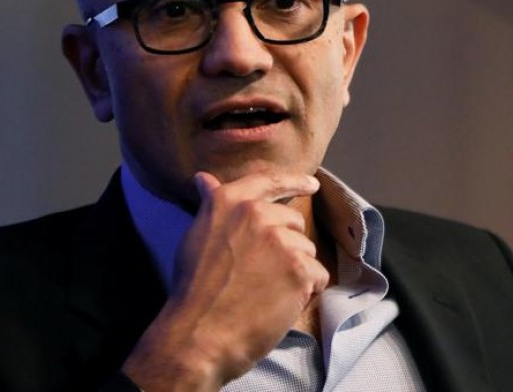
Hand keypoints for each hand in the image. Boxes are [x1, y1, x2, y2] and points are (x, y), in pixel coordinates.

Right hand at [121, 171, 327, 390]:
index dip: (294, 182)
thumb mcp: (197, 235)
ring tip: (267, 290)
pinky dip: (306, 292)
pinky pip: (318, 276)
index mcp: (230, 202)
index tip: (311, 185)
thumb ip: (212, 205)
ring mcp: (280, 241)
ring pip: (307, 250)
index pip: (270, 181)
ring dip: (296, 270)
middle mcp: (257, 214)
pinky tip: (281, 303)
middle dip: (286, 244)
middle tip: (262, 272)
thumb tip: (205, 179)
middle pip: (293, 221)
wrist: (200, 333)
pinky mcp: (299, 269)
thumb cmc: (194, 288)